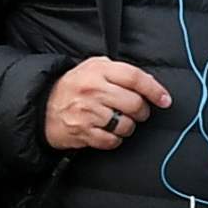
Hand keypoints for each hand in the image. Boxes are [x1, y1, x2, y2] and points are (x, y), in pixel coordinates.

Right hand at [41, 55, 168, 152]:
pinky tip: (109, 132)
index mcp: (99, 70)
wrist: (42, 106)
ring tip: (120, 122)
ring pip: (126, 124)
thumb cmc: (74, 86)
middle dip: (142, 112)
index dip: (154, 90)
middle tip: (138, 112)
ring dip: (128, 127)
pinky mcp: (83, 132)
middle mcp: (93, 90)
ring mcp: (88, 112)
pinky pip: (112, 140)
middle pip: (134, 104)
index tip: (165, 100)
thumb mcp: (93, 67)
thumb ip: (120, 72)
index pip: (135, 77)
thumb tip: (151, 84)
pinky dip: (115, 139)